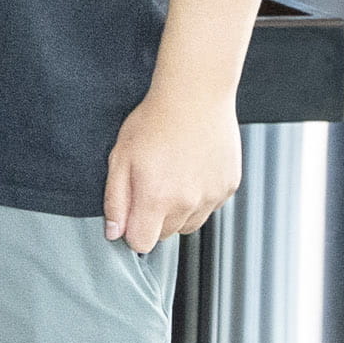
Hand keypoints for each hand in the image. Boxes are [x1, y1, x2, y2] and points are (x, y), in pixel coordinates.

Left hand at [107, 87, 241, 253]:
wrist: (195, 99)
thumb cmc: (153, 123)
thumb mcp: (119, 158)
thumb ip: (116, 200)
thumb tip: (114, 233)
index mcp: (157, 199)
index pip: (142, 243)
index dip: (132, 232)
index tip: (130, 214)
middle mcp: (188, 204)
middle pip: (166, 234)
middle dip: (153, 219)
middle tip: (149, 185)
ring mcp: (212, 197)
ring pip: (189, 224)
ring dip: (177, 211)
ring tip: (170, 178)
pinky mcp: (229, 188)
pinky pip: (209, 207)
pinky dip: (198, 197)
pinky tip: (190, 171)